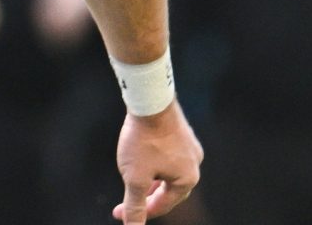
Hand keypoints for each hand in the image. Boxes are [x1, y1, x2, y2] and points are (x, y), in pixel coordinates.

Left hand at [114, 103, 202, 223]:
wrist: (150, 99)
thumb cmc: (143, 140)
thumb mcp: (135, 178)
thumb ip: (134, 206)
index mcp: (187, 180)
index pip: (163, 205)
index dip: (139, 213)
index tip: (118, 213)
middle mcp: (194, 164)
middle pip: (169, 191)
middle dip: (146, 198)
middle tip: (126, 204)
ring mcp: (190, 147)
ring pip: (168, 173)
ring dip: (151, 182)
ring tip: (133, 184)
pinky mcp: (182, 133)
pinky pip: (169, 157)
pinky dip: (155, 165)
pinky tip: (143, 161)